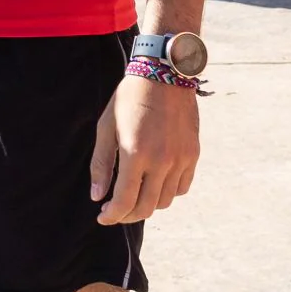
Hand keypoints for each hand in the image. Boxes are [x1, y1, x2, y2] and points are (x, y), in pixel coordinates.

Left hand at [90, 72, 198, 224]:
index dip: (111, 216)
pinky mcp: (193, 155)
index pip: (124, 202)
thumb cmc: (129, 98)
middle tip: (115, 211)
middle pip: (146, 207)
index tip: (102, 217)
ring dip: (147, 205)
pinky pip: (181, 187)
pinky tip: (154, 184)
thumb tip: (97, 196)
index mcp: (135, 154)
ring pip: (165, 201)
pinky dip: (167, 193)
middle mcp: (161, 161)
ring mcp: (180, 159)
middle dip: (127, 215)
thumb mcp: (106, 127)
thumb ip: (101, 164)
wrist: (165, 74)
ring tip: (134, 195)